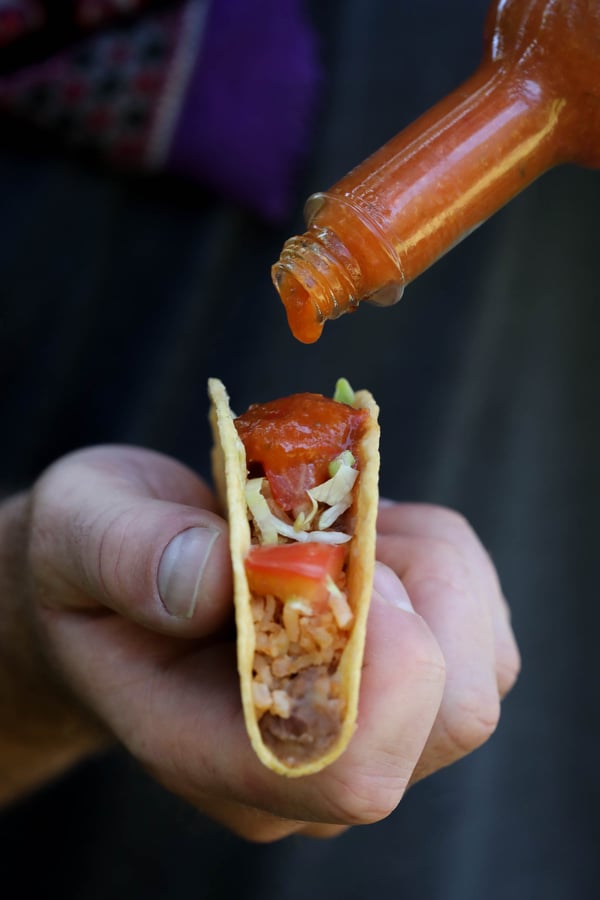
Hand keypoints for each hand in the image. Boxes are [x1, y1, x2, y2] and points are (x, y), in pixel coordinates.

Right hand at [0, 447, 518, 841]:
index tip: (335, 551)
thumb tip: (219, 575)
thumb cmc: (91, 566)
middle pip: (449, 718)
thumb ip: (126, 553)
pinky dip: (444, 563)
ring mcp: (365, 735)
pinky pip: (482, 631)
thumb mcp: (78, 529)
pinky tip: (369, 541)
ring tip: (339, 527)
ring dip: (431, 566)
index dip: (383, 659)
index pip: (351, 771)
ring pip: (481, 668)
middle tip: (334, 525)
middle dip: (419, 591)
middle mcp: (306, 771)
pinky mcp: (408, 690)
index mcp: (211, 753)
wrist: (117, 587)